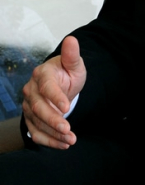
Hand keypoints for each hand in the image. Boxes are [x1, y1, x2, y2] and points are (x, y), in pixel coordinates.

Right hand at [22, 35, 86, 149]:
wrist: (61, 83)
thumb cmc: (68, 73)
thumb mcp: (74, 64)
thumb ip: (72, 55)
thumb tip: (71, 39)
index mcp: (42, 73)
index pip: (46, 87)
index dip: (55, 97)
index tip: (67, 107)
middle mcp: (31, 89)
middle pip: (39, 108)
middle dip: (53, 120)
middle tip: (68, 129)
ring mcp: (29, 105)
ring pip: (37, 123)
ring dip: (53, 134)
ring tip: (71, 140)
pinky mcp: (30, 118)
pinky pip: (36, 133)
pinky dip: (49, 141)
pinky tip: (64, 144)